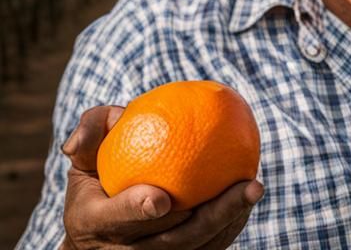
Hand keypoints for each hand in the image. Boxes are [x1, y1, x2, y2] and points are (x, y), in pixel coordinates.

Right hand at [60, 104, 263, 248]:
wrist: (100, 226)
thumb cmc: (100, 171)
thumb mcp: (87, 152)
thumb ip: (92, 132)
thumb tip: (77, 141)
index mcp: (93, 223)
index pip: (117, 219)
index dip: (137, 211)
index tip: (163, 199)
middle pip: (170, 242)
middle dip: (210, 218)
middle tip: (246, 184)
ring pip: (193, 249)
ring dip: (227, 222)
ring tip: (254, 189)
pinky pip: (206, 248)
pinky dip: (228, 226)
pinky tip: (249, 198)